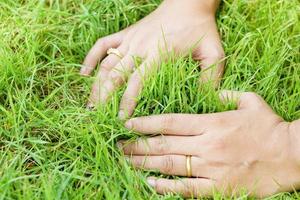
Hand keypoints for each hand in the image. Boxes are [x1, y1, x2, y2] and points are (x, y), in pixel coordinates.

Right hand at [80, 0, 223, 118]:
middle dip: (104, 97)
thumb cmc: (202, 29)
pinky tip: (83, 73)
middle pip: (115, 74)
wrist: (188, 4)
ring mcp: (130, 39)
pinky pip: (102, 44)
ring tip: (89, 104)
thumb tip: (203, 102)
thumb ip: (210, 78)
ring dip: (95, 84)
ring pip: (106, 63)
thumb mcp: (213, 53)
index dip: (127, 101)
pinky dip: (91, 58)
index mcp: (160, 53)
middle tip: (98, 116)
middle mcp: (140, 47)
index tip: (122, 119)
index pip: (138, 81)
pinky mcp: (125, 34)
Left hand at [118, 91, 299, 197]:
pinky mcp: (219, 187)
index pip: (170, 121)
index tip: (127, 124)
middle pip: (163, 144)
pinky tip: (149, 183)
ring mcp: (211, 167)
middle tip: (118, 145)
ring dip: (144, 164)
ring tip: (126, 161)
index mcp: (211, 123)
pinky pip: (187, 188)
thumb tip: (211, 89)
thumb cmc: (270, 127)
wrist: (293, 155)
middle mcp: (207, 144)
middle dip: (137, 145)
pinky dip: (166, 186)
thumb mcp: (250, 101)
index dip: (146, 123)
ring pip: (170, 165)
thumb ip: (226, 93)